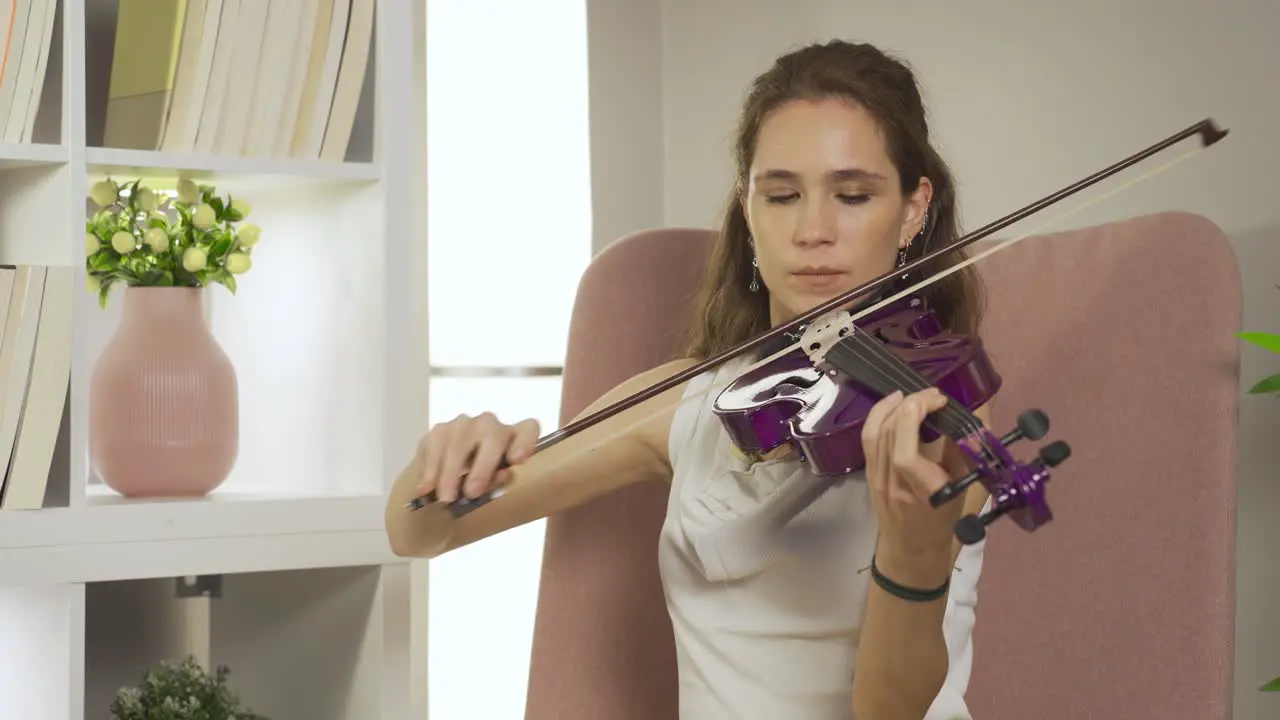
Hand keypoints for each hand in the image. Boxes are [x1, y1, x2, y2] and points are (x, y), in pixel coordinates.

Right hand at [416, 412, 539, 501]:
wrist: (442, 487)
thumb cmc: (477, 488)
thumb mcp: (491, 490)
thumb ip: (498, 482)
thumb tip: (501, 476)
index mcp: (515, 438)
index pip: (529, 428)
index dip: (525, 441)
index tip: (516, 460)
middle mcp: (491, 425)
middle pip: (492, 436)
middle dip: (482, 466)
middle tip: (472, 492)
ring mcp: (465, 424)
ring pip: (460, 442)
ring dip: (452, 473)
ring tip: (446, 498)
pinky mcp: (440, 430)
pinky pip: (436, 445)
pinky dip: (432, 469)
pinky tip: (426, 488)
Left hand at [861, 388, 962, 565]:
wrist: (912, 549)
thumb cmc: (943, 521)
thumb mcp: (963, 490)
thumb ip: (963, 454)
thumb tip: (969, 419)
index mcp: (922, 494)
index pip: (905, 455)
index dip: (917, 419)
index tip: (940, 402)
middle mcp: (894, 486)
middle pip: (889, 436)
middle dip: (910, 406)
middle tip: (933, 395)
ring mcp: (877, 479)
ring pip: (875, 434)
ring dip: (893, 407)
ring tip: (914, 395)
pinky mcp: (868, 474)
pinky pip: (868, 439)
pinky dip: (878, 416)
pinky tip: (893, 403)